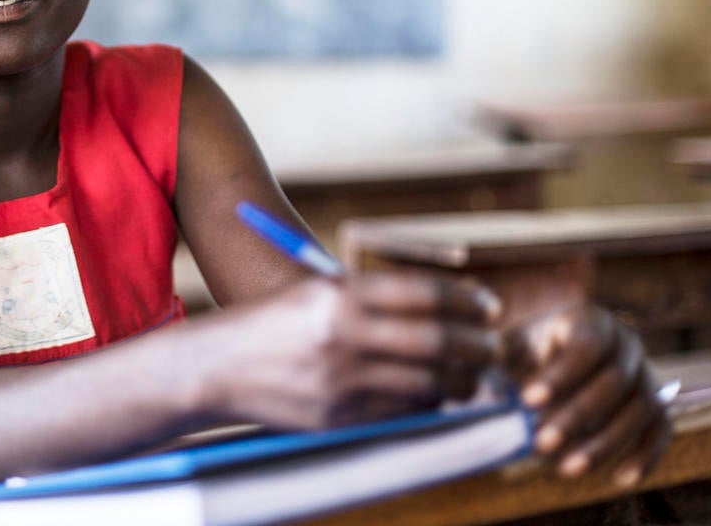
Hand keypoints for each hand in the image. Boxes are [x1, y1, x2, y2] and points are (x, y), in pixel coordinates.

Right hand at [207, 272, 501, 430]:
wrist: (216, 366)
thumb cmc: (272, 324)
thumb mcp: (314, 293)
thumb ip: (368, 298)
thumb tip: (440, 309)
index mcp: (337, 295)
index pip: (422, 293)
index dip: (465, 299)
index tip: (487, 306)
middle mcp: (342, 335)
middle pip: (436, 341)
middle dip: (478, 345)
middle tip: (494, 346)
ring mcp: (340, 381)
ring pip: (427, 383)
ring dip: (461, 381)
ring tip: (472, 375)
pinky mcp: (338, 418)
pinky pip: (402, 412)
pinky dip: (428, 403)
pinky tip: (434, 394)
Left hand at [504, 305, 670, 485]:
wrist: (557, 357)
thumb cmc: (528, 352)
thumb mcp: (509, 347)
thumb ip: (497, 363)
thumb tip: (487, 394)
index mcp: (591, 320)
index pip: (584, 346)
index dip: (559, 375)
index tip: (527, 401)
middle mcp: (627, 344)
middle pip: (613, 382)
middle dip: (576, 416)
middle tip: (540, 442)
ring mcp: (647, 374)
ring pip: (639, 410)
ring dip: (603, 443)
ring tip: (565, 469)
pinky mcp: (658, 405)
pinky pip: (661, 431)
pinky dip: (645, 456)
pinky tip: (620, 479)